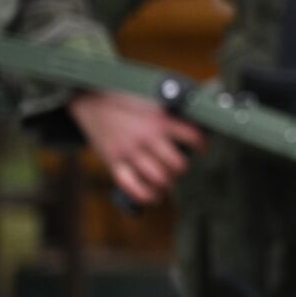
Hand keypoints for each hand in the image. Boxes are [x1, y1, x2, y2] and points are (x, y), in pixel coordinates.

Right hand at [70, 91, 206, 204]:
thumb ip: (172, 114)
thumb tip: (198, 119)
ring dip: (167, 184)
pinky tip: (154, 196)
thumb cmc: (128, 101)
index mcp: (160, 119)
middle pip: (177, 164)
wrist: (93, 102)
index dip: (202, 145)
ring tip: (167, 182)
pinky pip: (132, 187)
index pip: (192, 137)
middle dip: (181, 169)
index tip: (202, 149)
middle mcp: (147, 136)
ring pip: (159, 178)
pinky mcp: (113, 162)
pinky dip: (146, 196)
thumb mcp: (154, 100)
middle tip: (178, 167)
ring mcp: (129, 151)